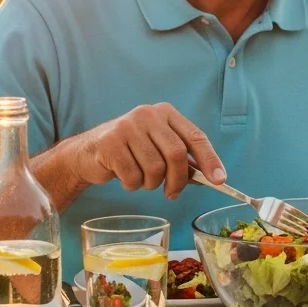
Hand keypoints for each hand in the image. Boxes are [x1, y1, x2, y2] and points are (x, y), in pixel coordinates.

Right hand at [71, 103, 225, 199]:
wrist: (88, 153)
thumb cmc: (131, 152)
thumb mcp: (158, 148)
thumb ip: (183, 159)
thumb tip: (212, 177)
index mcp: (166, 113)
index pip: (195, 137)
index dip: (210, 159)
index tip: (219, 180)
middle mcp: (148, 114)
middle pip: (176, 154)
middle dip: (178, 180)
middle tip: (172, 194)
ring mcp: (127, 126)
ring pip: (154, 168)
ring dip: (151, 184)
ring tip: (142, 180)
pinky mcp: (109, 143)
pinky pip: (132, 176)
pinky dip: (132, 185)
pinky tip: (125, 178)